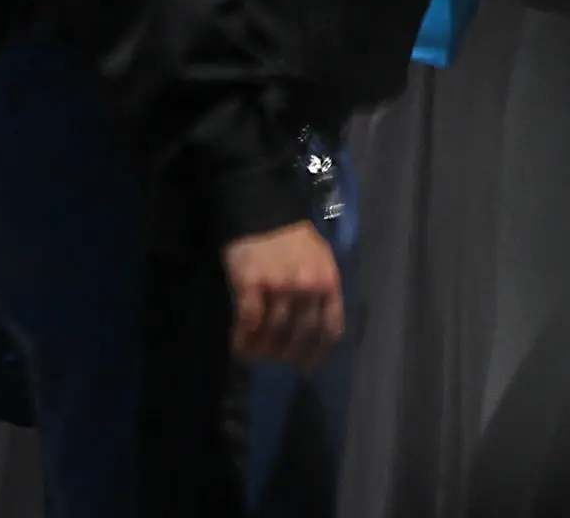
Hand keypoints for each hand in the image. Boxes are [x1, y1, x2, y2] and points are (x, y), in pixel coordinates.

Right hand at [224, 220, 343, 369]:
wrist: (259, 204)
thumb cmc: (290, 234)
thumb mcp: (319, 259)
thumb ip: (321, 288)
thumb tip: (313, 323)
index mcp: (328, 283)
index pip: (329, 330)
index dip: (318, 353)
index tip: (306, 366)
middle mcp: (308, 288)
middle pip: (301, 334)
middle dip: (288, 354)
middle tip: (276, 362)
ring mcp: (279, 286)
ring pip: (275, 331)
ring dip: (264, 350)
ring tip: (256, 358)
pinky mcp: (251, 282)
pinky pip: (249, 320)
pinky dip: (244, 339)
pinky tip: (240, 347)